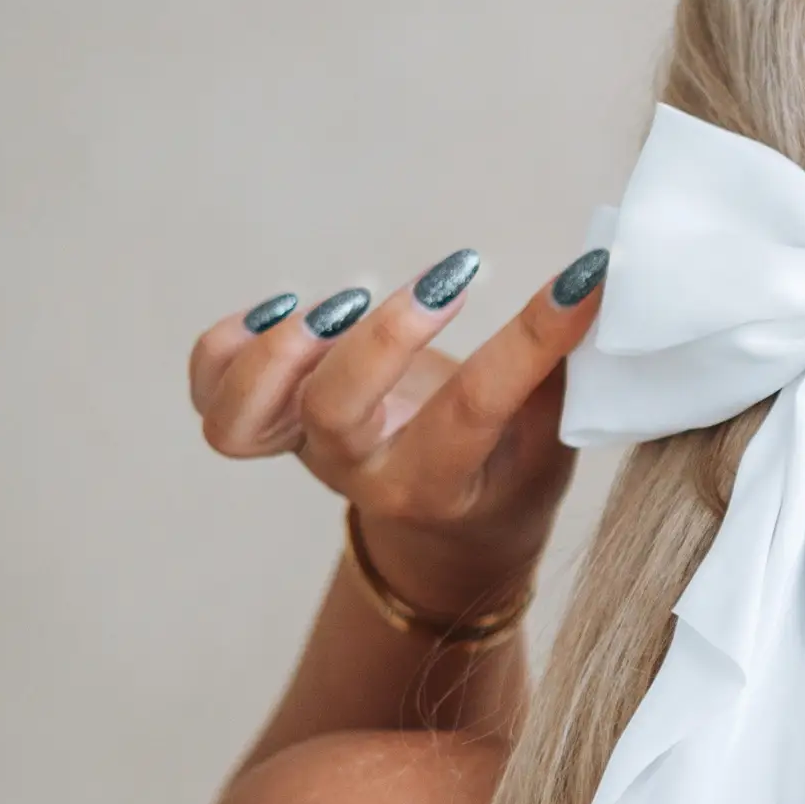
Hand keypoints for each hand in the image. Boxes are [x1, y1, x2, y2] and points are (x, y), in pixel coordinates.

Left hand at [187, 247, 607, 616]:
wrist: (451, 523)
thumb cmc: (511, 468)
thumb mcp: (553, 434)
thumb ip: (561, 371)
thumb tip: (594, 282)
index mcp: (438, 488)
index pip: (476, 412)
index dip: (531, 340)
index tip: (581, 281)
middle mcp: (360, 474)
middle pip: (334, 413)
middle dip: (382, 338)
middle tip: (447, 282)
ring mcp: (303, 451)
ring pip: (243, 418)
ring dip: (281, 349)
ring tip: (346, 298)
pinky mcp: (271, 422)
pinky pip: (210, 391)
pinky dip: (229, 346)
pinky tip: (287, 308)